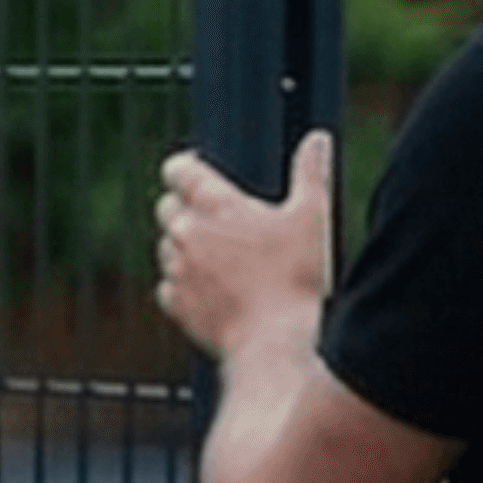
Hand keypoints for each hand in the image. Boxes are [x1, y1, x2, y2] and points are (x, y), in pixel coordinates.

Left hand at [155, 132, 331, 362]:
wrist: (274, 343)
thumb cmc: (295, 279)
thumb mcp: (312, 217)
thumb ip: (311, 173)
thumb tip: (317, 140)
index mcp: (215, 205)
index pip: (178, 169)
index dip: (186, 168)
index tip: (198, 171)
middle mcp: (186, 233)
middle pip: (167, 206)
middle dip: (186, 207)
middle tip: (220, 221)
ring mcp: (176, 270)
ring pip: (166, 247)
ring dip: (185, 248)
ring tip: (224, 260)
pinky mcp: (175, 304)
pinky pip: (169, 285)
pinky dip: (185, 285)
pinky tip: (215, 291)